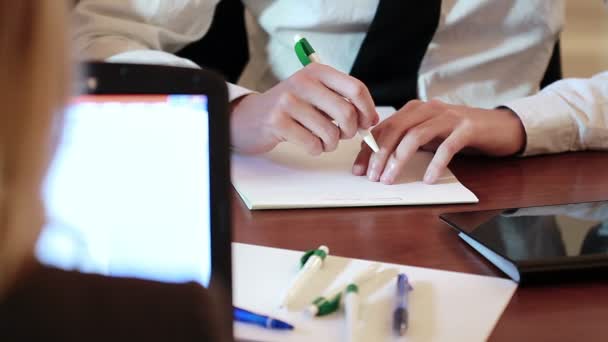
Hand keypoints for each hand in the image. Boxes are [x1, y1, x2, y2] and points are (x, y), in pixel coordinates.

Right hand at [230, 63, 378, 154]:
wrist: (249, 117)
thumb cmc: (289, 109)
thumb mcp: (314, 95)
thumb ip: (341, 102)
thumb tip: (372, 119)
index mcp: (316, 72)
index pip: (356, 89)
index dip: (367, 110)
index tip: (367, 123)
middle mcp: (303, 82)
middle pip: (347, 113)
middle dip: (350, 131)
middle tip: (342, 136)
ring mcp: (288, 101)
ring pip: (330, 132)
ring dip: (330, 143)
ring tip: (321, 140)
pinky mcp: (278, 122)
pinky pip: (312, 143)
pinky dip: (315, 149)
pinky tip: (306, 143)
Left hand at [352, 99, 525, 183]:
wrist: (499, 127)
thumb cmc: (458, 134)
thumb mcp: (428, 136)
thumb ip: (406, 141)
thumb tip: (377, 161)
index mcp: (414, 109)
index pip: (384, 128)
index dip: (368, 149)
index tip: (359, 170)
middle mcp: (429, 109)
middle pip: (396, 130)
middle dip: (379, 154)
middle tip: (372, 177)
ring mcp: (449, 117)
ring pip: (416, 136)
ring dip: (399, 159)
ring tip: (390, 179)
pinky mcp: (468, 128)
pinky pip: (447, 146)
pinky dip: (436, 164)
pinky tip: (429, 179)